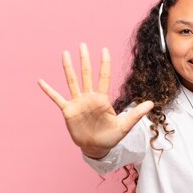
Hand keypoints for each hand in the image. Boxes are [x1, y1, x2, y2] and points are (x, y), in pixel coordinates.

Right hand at [38, 43, 153, 158]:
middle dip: (85, 59)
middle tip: (83, 44)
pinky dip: (49, 90)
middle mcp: (89, 97)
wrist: (97, 148)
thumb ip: (136, 114)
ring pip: (72, 81)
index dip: (104, 64)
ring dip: (68, 68)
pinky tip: (41, 81)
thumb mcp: (125, 126)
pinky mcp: (68, 111)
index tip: (104, 49)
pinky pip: (57, 98)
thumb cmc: (111, 136)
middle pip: (86, 74)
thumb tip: (152, 104)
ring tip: (65, 53)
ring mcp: (78, 103)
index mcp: (102, 98)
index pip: (104, 77)